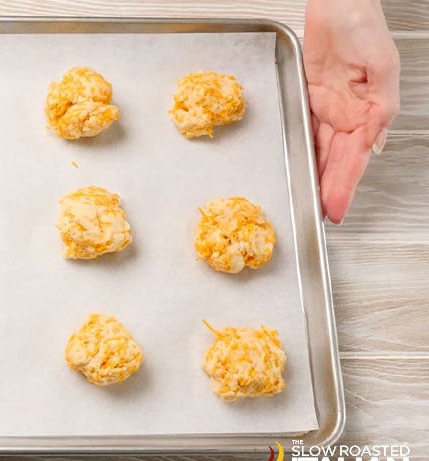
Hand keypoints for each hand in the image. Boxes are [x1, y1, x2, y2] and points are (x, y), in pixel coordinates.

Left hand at [304, 0, 399, 223]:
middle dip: (330, 188)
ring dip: (319, 176)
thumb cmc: (365, 26)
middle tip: (321, 214)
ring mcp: (330, 107)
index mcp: (370, 111)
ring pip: (322, 151)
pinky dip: (306, 150)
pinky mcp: (311, 97)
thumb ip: (381, 106)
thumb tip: (376, 142)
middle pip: (337, 160)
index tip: (337, 208)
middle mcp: (350, 114)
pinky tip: (303, 168)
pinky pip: (307, 130)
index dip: (345, 185)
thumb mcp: (382, 66)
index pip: (355, 158)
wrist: (339, 5)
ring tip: (312, 201)